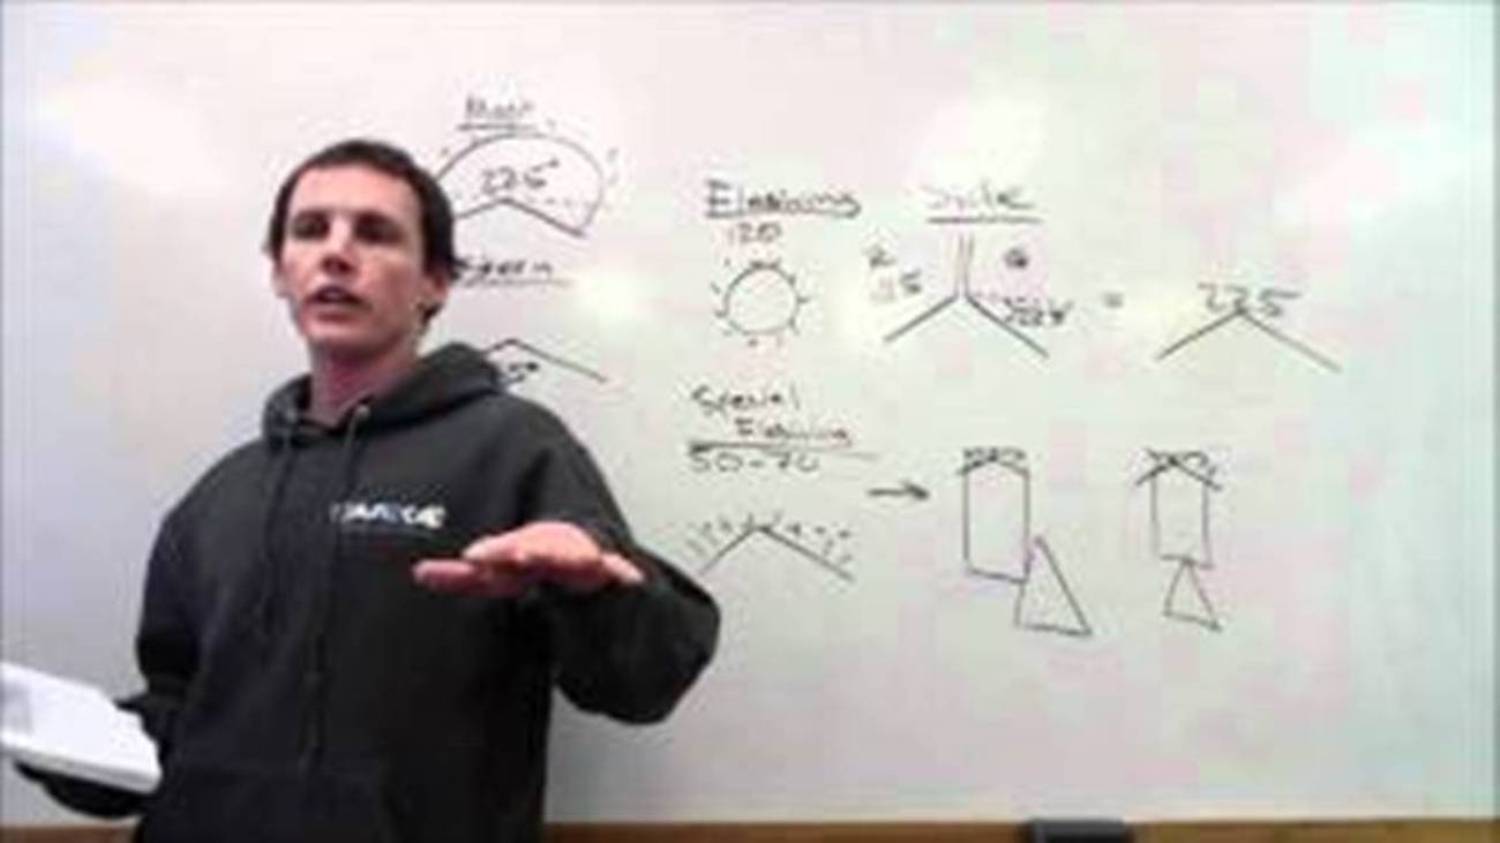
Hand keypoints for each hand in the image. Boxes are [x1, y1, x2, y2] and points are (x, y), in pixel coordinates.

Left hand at [412, 520, 643, 597]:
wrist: (588, 566)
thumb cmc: (539, 570)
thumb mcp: (499, 577)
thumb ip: (460, 578)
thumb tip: (419, 572)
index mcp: (523, 551)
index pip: (503, 554)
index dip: (492, 554)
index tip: (472, 557)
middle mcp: (552, 551)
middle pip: (539, 547)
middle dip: (530, 550)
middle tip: (521, 553)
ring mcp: (581, 559)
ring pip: (576, 555)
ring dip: (574, 555)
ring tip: (579, 557)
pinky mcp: (609, 570)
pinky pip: (617, 571)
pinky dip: (623, 572)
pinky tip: (628, 576)